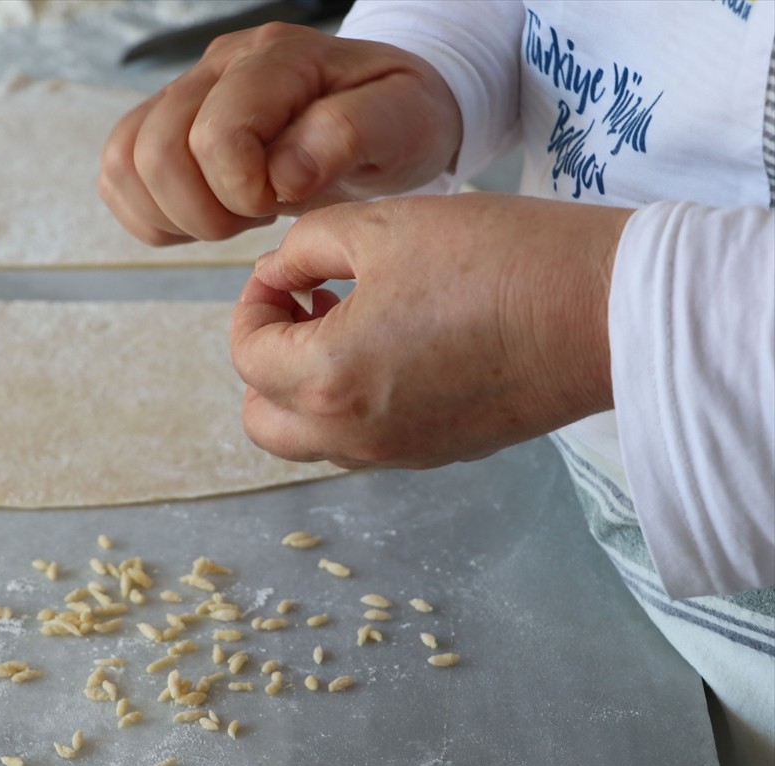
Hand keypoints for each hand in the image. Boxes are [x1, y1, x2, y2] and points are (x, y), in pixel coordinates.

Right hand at [98, 23, 461, 244]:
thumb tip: (283, 172)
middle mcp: (219, 67)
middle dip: (205, 211)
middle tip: (256, 217)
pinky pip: (117, 178)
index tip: (283, 201)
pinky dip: (152, 216)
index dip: (242, 190)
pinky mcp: (161, 126)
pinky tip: (206, 215)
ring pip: (124, 163)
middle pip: (156, 152)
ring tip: (233, 216)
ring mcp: (184, 94)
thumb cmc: (396, 119)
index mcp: (279, 59)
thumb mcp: (403, 123)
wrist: (382, 115)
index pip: (216, 134)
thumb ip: (346, 136)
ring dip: (173, 214)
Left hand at [229, 193, 633, 468]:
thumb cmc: (496, 258)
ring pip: (311, 439)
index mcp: (328, 380)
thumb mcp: (379, 225)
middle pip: (263, 420)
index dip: (252, 304)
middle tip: (304, 307)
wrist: (605, 309)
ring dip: (305, 387)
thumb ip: (301, 249)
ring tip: (350, 321)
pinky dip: (352, 404)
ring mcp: (398, 454)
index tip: (283, 273)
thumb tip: (275, 275)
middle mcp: (354, 436)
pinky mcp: (439, 452)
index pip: (245, 356)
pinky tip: (393, 344)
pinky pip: (364, 441)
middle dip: (266, 360)